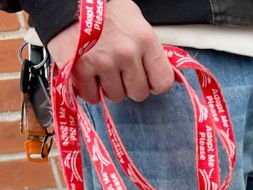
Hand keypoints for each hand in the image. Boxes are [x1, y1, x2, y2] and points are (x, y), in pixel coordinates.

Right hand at [46, 0, 173, 103]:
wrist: (67, 2)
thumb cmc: (103, 11)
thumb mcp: (135, 23)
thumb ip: (148, 51)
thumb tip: (156, 75)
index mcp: (144, 39)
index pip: (163, 82)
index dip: (154, 82)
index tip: (147, 77)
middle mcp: (126, 52)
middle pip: (139, 93)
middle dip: (130, 85)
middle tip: (120, 70)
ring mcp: (104, 62)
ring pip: (116, 96)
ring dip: (110, 87)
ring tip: (102, 67)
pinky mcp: (81, 68)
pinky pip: (92, 96)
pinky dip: (90, 90)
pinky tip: (89, 75)